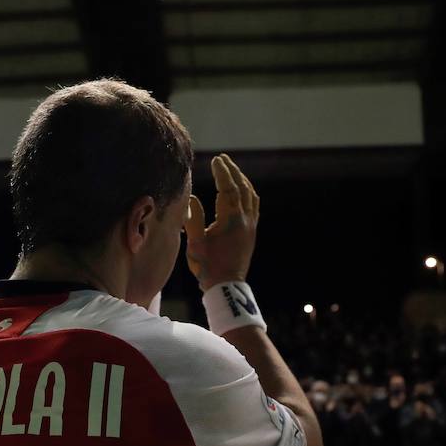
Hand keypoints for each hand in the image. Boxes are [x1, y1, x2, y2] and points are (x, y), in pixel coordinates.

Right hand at [184, 153, 258, 289]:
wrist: (226, 286)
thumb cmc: (208, 267)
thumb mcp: (195, 243)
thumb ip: (193, 218)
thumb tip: (191, 198)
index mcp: (230, 220)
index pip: (227, 188)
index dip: (222, 172)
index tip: (216, 160)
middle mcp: (244, 220)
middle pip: (241, 187)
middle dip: (232, 171)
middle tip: (224, 159)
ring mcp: (250, 226)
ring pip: (250, 195)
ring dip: (242, 180)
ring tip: (233, 170)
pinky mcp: (252, 232)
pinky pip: (254, 205)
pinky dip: (248, 193)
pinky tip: (243, 190)